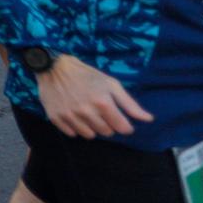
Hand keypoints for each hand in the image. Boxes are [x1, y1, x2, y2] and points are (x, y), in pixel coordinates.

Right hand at [37, 56, 152, 138]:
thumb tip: (148, 119)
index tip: (119, 118)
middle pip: (106, 132)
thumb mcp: (111, 84)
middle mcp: (86, 112)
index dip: (124, 125)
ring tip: (88, 114)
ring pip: (89, 135)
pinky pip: (72, 134)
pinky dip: (76, 128)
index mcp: (103, 103)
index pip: (122, 128)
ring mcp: (70, 116)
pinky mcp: (56, 118)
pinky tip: (75, 116)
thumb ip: (130, 104)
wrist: (54, 68)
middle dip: (107, 125)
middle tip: (101, 112)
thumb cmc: (86, 75)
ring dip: (92, 127)